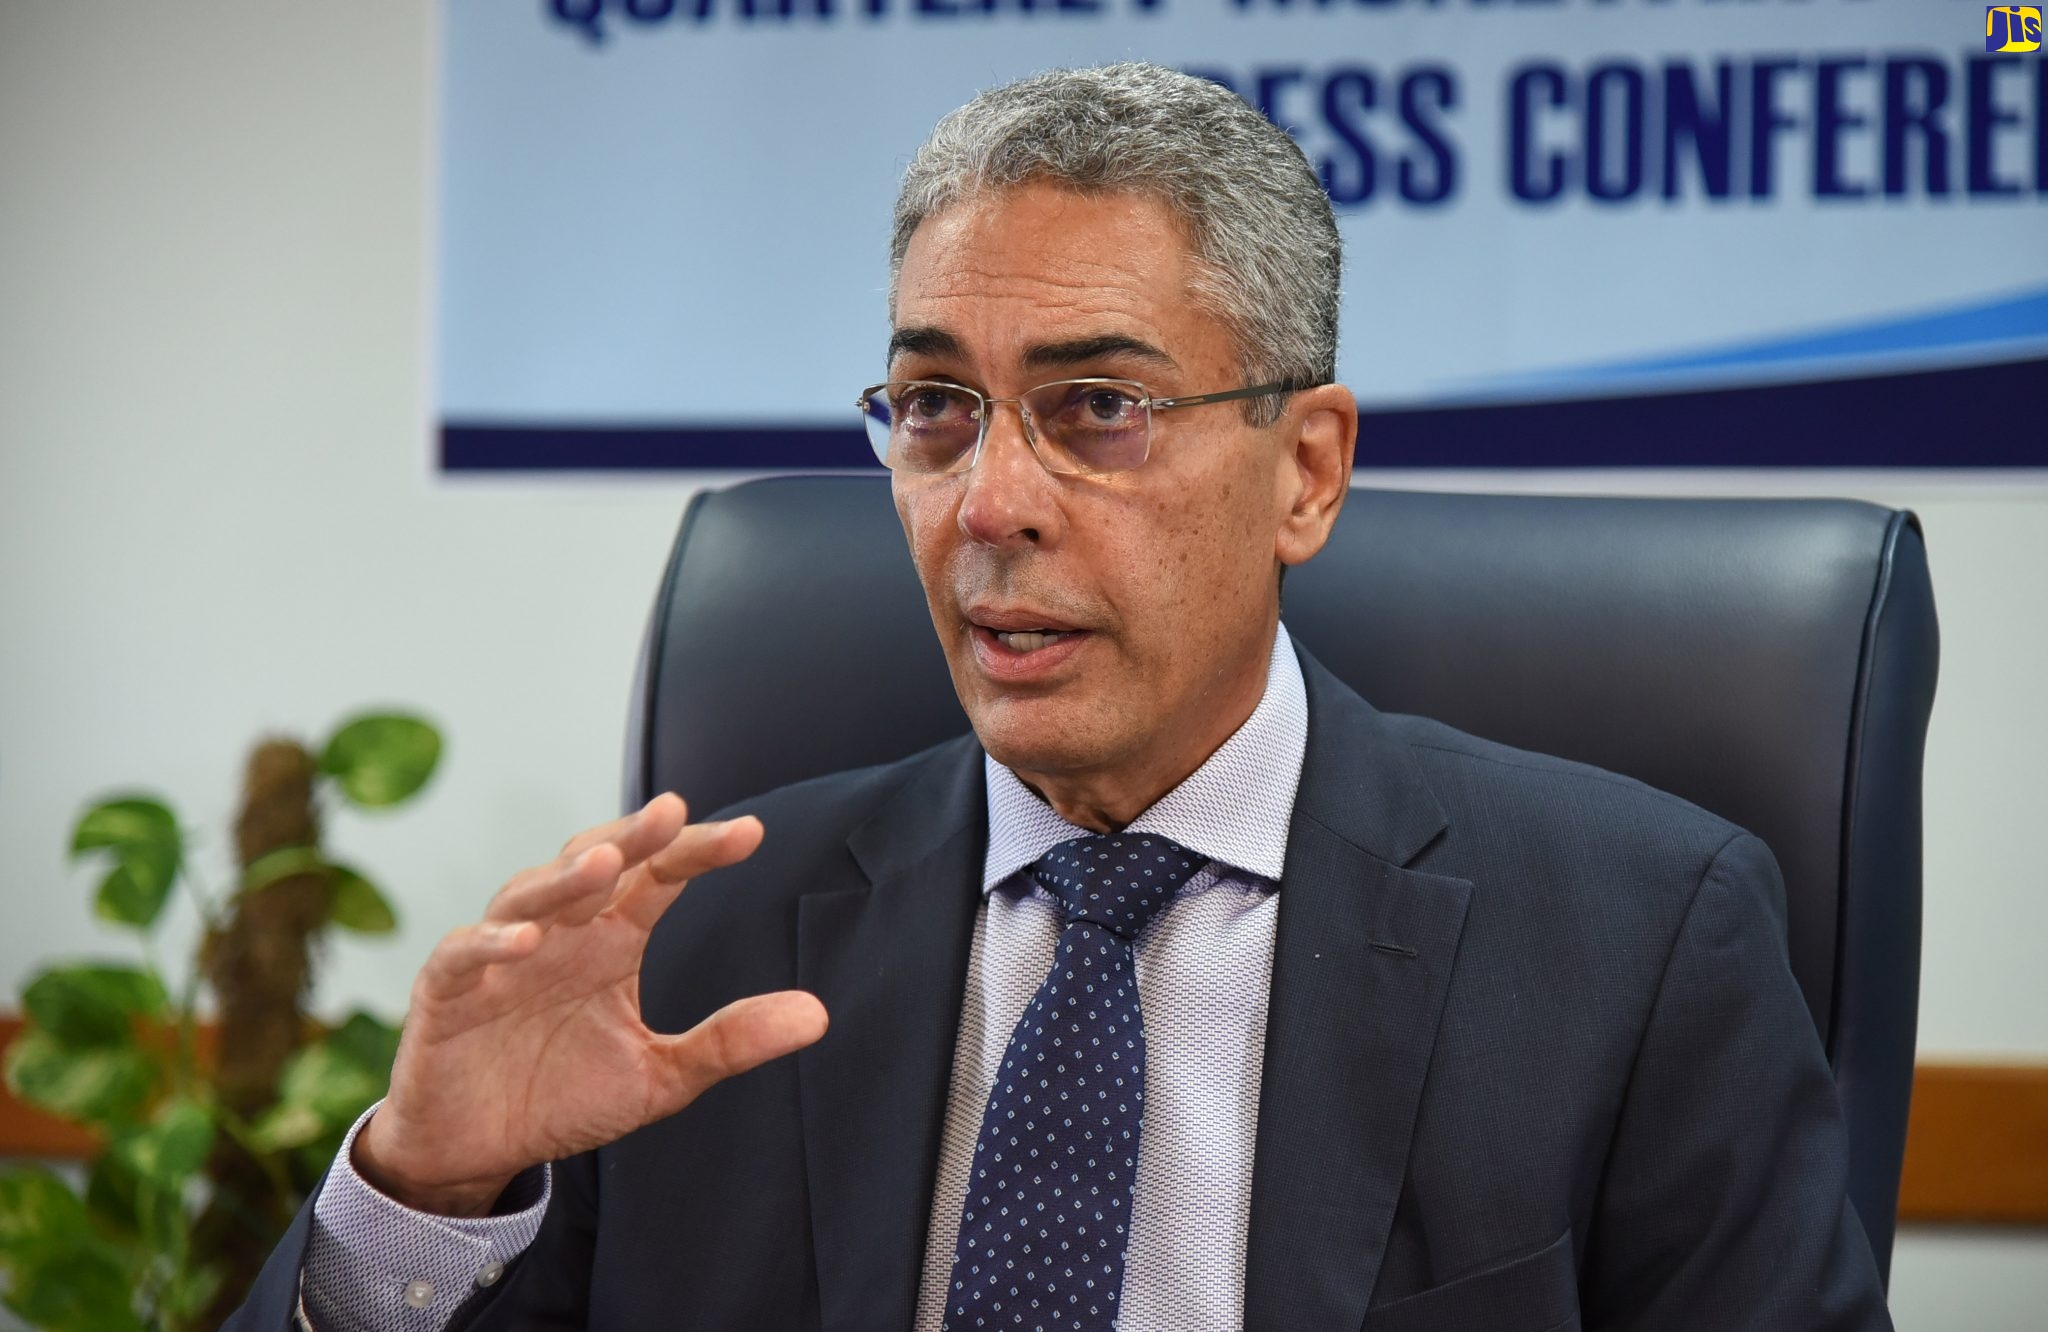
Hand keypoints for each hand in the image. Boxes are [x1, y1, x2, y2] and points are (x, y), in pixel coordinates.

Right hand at [351, 794, 828, 1216]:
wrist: (477, 1152)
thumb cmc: (562, 1096)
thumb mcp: (660, 1077)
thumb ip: (729, 1041)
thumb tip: (819, 1015)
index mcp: (611, 940)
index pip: (660, 876)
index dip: (698, 851)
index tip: (752, 833)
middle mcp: (560, 933)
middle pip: (594, 865)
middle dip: (632, 838)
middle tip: (672, 813)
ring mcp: (500, 957)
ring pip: (528, 896)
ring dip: (564, 880)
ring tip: (606, 865)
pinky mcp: (446, 994)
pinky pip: (463, 955)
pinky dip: (490, 942)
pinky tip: (525, 939)